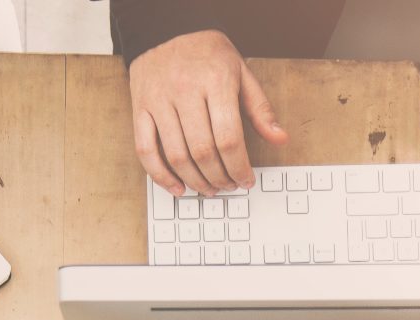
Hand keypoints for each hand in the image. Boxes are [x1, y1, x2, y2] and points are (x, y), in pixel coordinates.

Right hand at [129, 29, 286, 195]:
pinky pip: (145, 150)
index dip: (239, 167)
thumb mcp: (241, 72)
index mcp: (215, 81)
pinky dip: (161, 176)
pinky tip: (178, 187)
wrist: (167, 30)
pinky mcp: (140, 108)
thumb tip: (279, 138)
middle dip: (220, 178)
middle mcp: (184, 90)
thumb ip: (260, 108)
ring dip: (195, 181)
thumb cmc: (208, 55)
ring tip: (209, 188)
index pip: (229, 138)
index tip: (246, 180)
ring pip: (176, 156)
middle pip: (203, 151)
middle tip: (229, 186)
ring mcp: (159, 100)